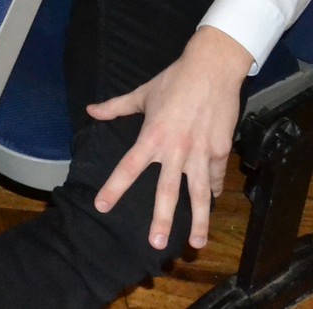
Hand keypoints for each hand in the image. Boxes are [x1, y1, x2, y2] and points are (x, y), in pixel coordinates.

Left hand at [86, 25, 252, 252]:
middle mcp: (176, 150)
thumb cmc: (174, 80)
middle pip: (167, 191)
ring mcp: (201, 153)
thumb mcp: (142, 93)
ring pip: (199, 194)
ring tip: (196, 243)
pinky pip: (215, 178)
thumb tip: (90, 111)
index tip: (102, 206)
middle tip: (157, 244)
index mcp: (152, 136)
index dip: (114, 187)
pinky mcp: (222, 151)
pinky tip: (211, 206)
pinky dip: (213, 193)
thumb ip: (116, 107)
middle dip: (162, 219)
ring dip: (199, 221)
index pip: (128, 167)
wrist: (212, 69)